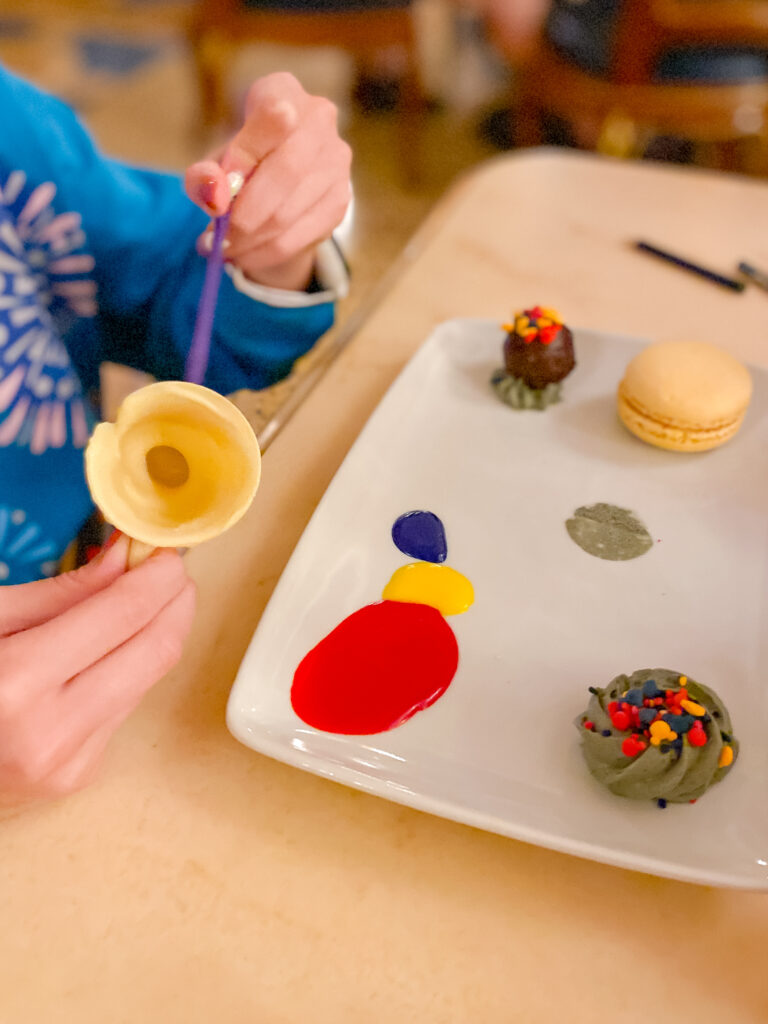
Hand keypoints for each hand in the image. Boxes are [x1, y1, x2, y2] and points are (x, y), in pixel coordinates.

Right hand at [0, 537, 195, 802]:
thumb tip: (123, 559)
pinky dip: (126, 672)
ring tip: (143, 602)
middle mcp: (51, 731)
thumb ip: (62, 593)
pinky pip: (123, 709)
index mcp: (17, 683)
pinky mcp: (77, 776)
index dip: (158, 576)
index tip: (167, 551)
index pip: (123, 614)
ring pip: (148, 681)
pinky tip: (108, 653)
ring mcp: (68, 763)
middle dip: (176, 603)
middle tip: (171, 572)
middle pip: (156, 652)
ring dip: (157, 634)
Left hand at [185, 72, 352, 290]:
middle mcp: (320, 119)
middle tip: (216, 240)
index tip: (218, 194)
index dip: (242, 156)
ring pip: (290, 212)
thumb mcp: (216, 161)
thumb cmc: (244, 163)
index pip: (270, 117)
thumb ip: (206, 174)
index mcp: (283, 92)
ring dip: (251, 241)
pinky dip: (267, 253)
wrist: (281, 178)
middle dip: (245, 215)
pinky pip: (300, 236)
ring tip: (223, 250)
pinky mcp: (341, 199)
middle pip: (286, 171)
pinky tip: (246, 256)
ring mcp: (337, 161)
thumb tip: (215, 197)